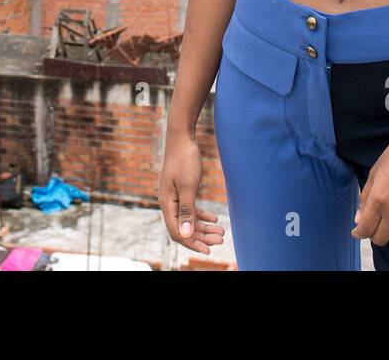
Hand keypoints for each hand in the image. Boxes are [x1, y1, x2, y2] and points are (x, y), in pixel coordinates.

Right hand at [158, 132, 225, 254]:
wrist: (182, 138)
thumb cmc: (184, 159)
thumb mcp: (188, 185)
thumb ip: (187, 211)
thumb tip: (185, 235)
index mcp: (167, 204)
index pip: (177, 231)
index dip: (192, 242)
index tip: (208, 249)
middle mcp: (169, 203)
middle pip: (184, 227)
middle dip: (202, 236)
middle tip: (220, 239)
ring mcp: (175, 197)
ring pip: (189, 219)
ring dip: (204, 227)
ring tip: (221, 232)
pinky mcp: (182, 191)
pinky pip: (191, 209)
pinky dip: (202, 215)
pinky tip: (214, 218)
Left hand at [352, 128, 388, 245]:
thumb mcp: (374, 173)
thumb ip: (365, 198)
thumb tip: (359, 219)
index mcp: (378, 199)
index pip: (365, 229)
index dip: (358, 233)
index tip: (356, 231)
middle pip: (380, 238)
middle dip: (371, 235)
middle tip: (369, 226)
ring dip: (386, 233)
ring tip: (382, 222)